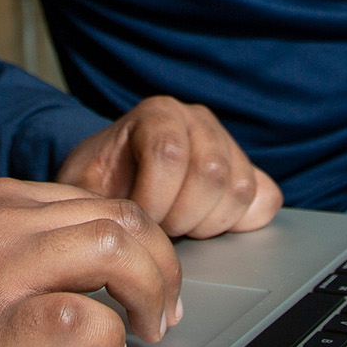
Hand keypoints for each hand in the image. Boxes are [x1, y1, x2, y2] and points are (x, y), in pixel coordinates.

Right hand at [0, 178, 180, 346]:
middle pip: (126, 220)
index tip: (149, 281)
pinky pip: (80, 322)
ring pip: (116, 252)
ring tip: (147, 331)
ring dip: (150, 294)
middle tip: (163, 312)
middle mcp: (10, 223)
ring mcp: (4, 273)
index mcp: (5, 199)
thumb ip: (19, 238)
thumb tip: (81, 265)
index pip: (106, 200)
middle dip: (162, 266)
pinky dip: (107, 339)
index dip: (144, 241)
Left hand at [58, 96, 283, 238]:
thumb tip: (114, 233)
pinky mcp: (249, 170)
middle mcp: (198, 120)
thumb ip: (94, 199)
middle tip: (158, 227)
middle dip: (180, 216)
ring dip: (206, 223)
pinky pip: (265, 200)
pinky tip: (207, 224)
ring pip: (240, 190)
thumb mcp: (81, 186)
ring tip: (178, 225)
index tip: (135, 218)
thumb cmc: (100, 184)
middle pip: (211, 173)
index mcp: (157, 113)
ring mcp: (228, 144)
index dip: (152, 199)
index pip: (170, 154)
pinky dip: (239, 222)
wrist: (114, 179)